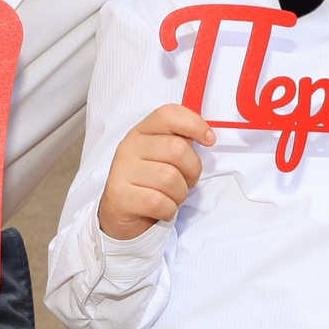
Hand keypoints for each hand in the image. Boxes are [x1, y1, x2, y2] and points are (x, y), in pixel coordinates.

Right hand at [99, 104, 216, 240]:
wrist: (119, 213)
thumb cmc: (149, 184)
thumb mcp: (162, 157)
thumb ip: (180, 143)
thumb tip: (207, 136)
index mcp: (142, 132)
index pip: (169, 115)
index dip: (194, 124)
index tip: (209, 139)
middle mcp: (129, 147)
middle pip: (177, 149)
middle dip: (192, 171)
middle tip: (187, 181)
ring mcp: (122, 170)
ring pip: (170, 178)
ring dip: (179, 194)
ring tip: (172, 197)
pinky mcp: (119, 195)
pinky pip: (159, 202)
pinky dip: (168, 210)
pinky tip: (162, 210)